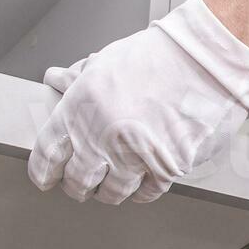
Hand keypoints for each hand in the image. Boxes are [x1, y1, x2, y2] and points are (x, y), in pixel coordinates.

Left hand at [32, 0, 248, 205]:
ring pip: (112, 192)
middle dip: (76, 186)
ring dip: (108, 193)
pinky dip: (142, 192)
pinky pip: (148, 192)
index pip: (48, 152)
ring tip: (110, 189)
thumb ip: (78, 78)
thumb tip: (56, 78)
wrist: (206, 60)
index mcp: (81, 108)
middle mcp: (103, 136)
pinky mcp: (166, 168)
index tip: (45, 178)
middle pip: (78, 179)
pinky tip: (141, 186)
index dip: (43, 171)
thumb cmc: (160, 55)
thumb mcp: (107, 61)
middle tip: (79, 186)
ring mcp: (135, 156)